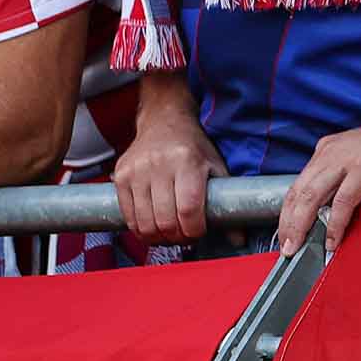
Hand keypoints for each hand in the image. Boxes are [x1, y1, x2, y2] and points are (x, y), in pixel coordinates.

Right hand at [110, 82, 225, 247]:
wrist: (164, 121)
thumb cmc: (192, 146)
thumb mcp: (215, 166)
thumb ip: (227, 201)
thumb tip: (239, 239)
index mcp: (187, 160)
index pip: (189, 209)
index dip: (194, 230)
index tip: (198, 232)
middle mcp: (159, 165)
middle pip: (165, 221)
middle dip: (177, 237)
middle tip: (184, 236)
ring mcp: (136, 171)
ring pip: (144, 224)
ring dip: (158, 237)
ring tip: (169, 233)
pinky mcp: (120, 177)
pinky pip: (128, 218)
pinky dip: (141, 230)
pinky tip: (153, 226)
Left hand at [271, 109, 360, 252]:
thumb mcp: (356, 157)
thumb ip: (340, 178)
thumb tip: (326, 213)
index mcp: (327, 151)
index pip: (297, 185)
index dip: (287, 213)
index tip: (285, 235)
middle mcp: (331, 153)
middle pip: (299, 192)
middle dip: (288, 224)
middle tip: (287, 248)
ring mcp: (347, 159)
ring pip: (312, 196)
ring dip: (302, 225)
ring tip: (298, 247)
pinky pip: (343, 200)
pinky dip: (335, 222)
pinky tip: (332, 239)